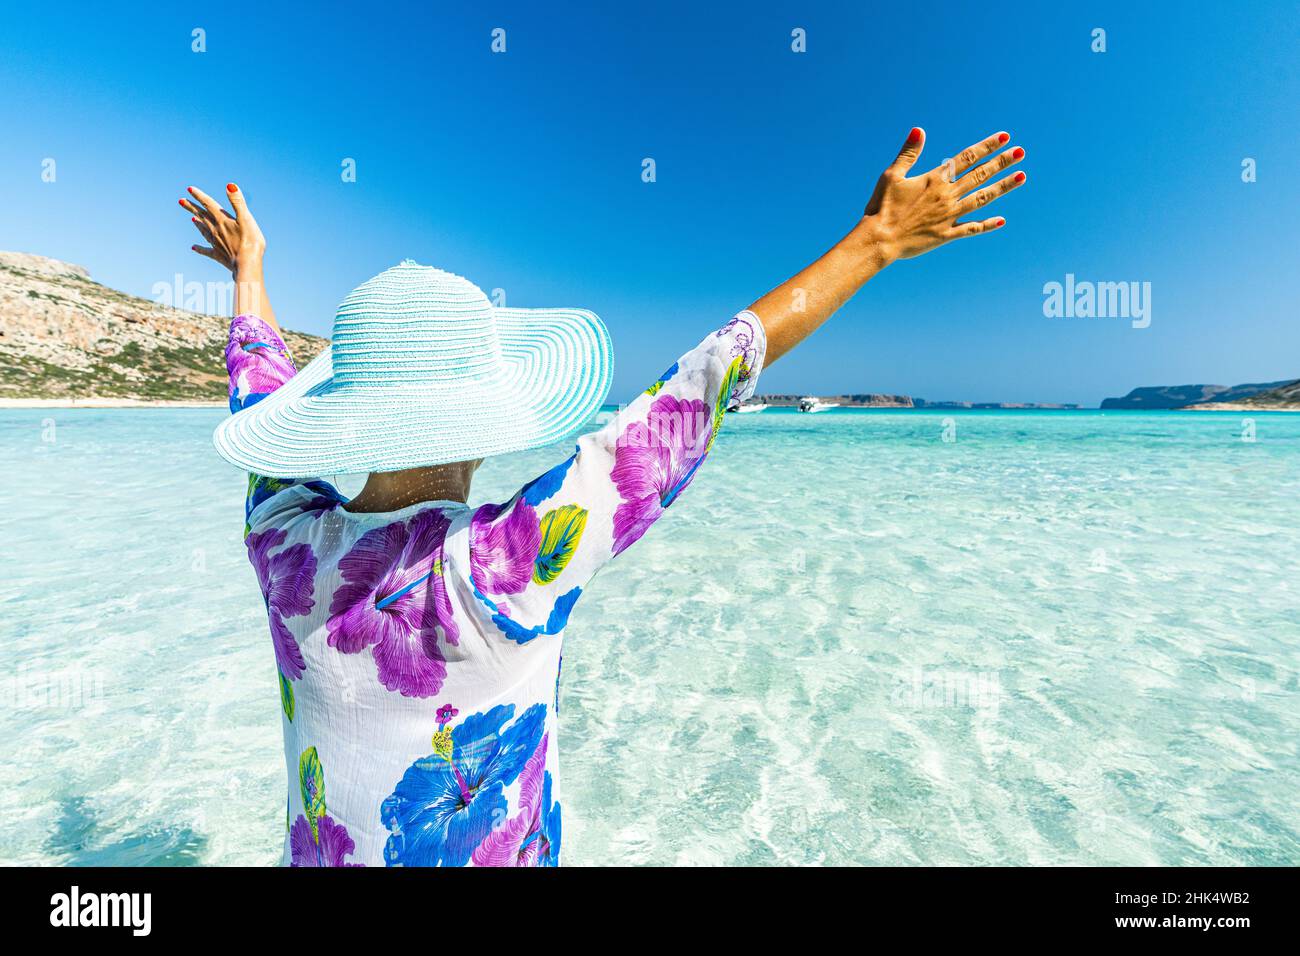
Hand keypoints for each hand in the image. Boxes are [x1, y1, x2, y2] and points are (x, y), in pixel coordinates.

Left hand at [178, 183, 265, 275]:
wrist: (246, 265)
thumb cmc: (250, 242)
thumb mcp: (246, 219)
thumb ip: (237, 202)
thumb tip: (230, 185)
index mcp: (222, 220)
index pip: (208, 204)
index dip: (199, 196)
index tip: (189, 189)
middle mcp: (216, 230)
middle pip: (201, 216)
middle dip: (192, 207)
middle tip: (181, 201)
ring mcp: (216, 243)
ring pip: (203, 230)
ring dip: (197, 223)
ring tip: (191, 218)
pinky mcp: (218, 255)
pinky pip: (206, 251)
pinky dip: (200, 248)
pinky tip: (193, 248)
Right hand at [858, 128, 1025, 262]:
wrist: (879, 240)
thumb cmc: (881, 207)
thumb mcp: (892, 175)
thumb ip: (908, 153)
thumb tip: (919, 130)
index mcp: (935, 179)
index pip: (967, 158)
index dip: (987, 146)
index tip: (1005, 137)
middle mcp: (947, 196)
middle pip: (980, 175)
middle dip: (1002, 162)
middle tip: (1021, 152)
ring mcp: (949, 216)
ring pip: (982, 199)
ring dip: (1003, 187)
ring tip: (1022, 177)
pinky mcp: (946, 235)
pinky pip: (971, 229)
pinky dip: (986, 225)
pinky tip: (1001, 220)